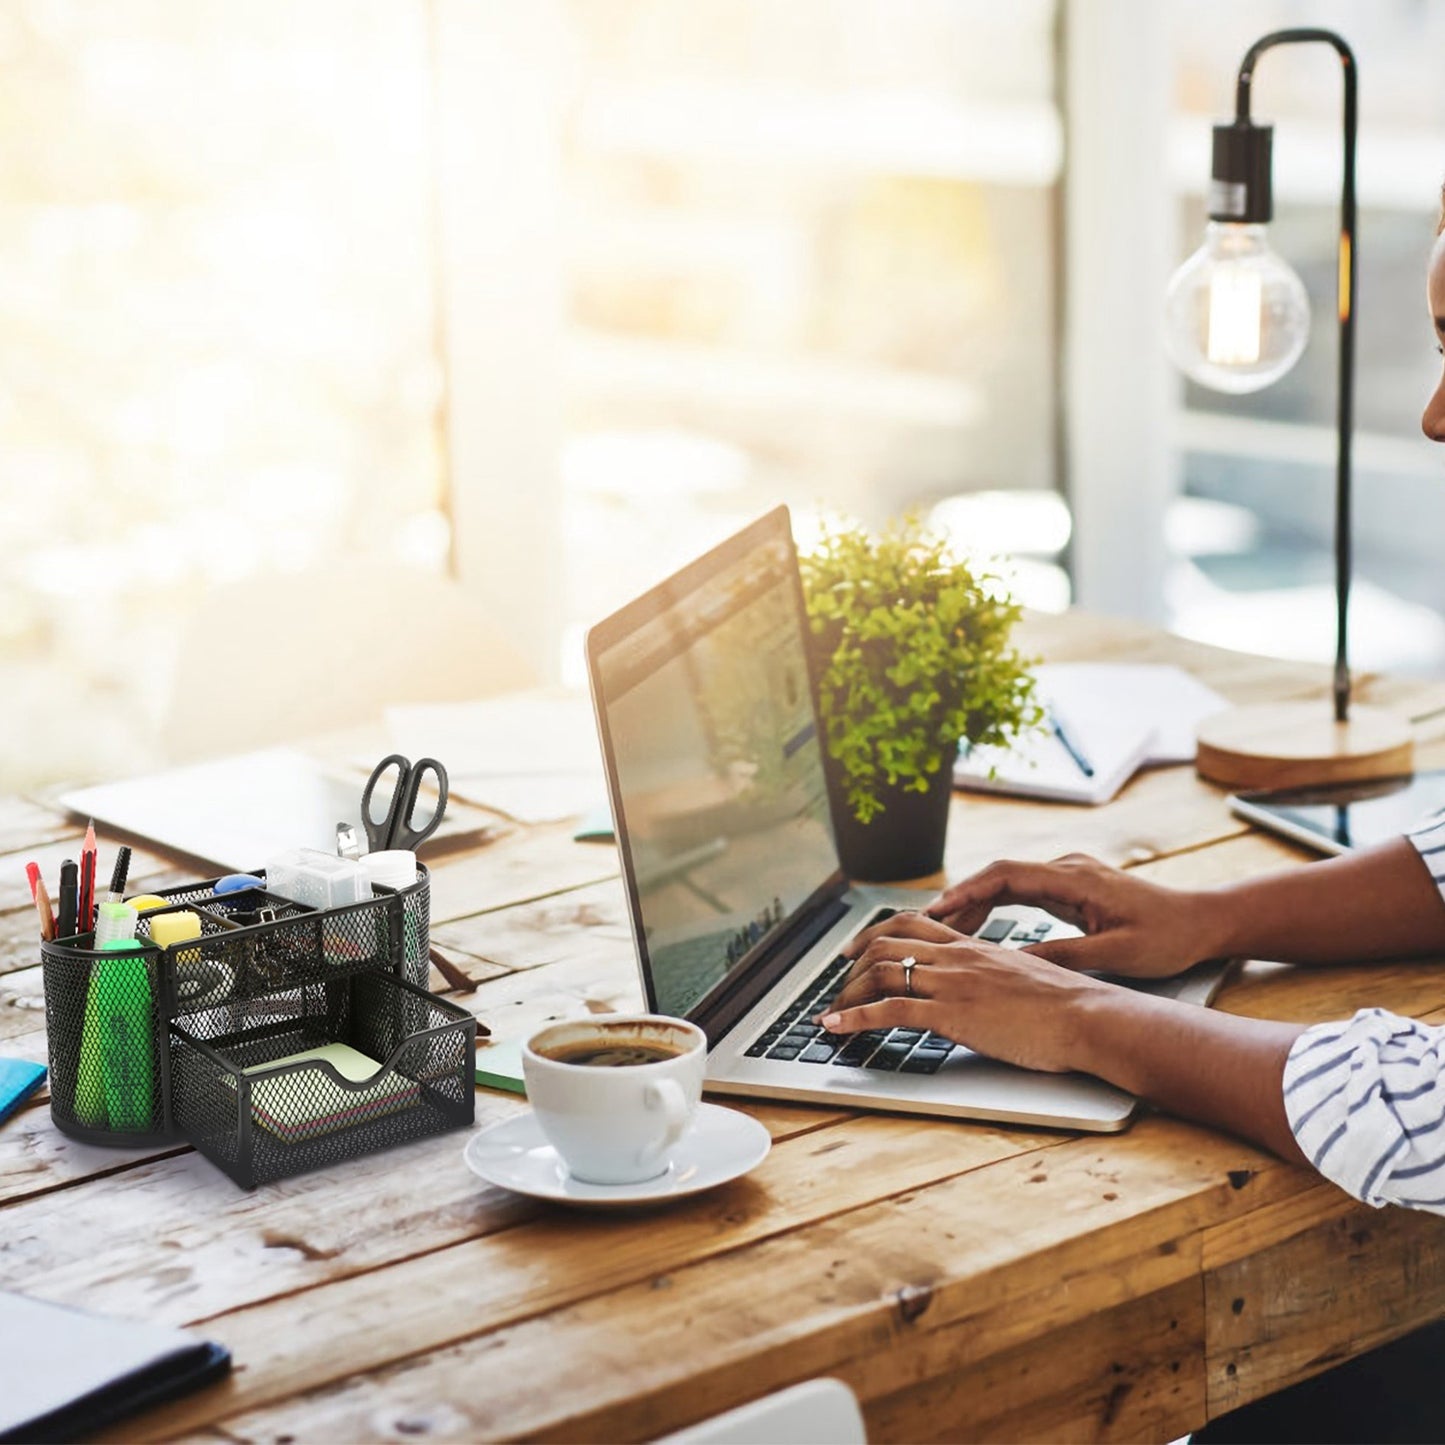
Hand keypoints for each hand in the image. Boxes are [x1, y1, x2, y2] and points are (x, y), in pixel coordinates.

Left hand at [819, 933, 1113, 1073]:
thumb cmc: (1067, 1005)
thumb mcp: (1022, 977)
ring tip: (831, 1010)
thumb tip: (983, 987)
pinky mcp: (952, 1014)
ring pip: (880, 973)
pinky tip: (835, 1027)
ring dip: (847, 993)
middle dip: (852, 964)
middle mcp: (957, 957)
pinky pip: (889, 1011)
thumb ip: (994, 975)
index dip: (875, 933)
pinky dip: (854, 1018)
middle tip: (835, 982)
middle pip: (886, 943)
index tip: (856, 949)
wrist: (1088, 1016)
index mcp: (974, 946)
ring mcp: (952, 984)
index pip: (912, 924)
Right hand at [924, 853, 1223, 979]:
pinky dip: (994, 908)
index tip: (936, 911)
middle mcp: (1066, 869)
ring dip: (974, 905)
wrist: (1203, 921)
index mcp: (1074, 878)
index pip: (1005, 876)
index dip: (966, 892)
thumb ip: (1063, 955)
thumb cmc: (1168, 937)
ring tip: (942, 932)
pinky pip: (1020, 892)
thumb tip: (1014, 963)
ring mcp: (1068, 876)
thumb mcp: (1115, 953)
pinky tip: (977, 929)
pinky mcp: (1070, 888)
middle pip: (997, 876)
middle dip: (959, 899)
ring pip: (1006, 884)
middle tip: (925, 926)